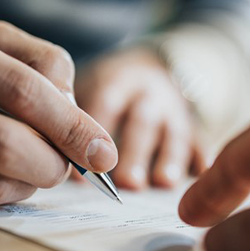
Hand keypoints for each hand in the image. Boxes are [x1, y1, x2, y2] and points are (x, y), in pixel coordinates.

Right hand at [0, 17, 116, 205]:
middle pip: (9, 143)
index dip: (73, 125)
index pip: (25, 89)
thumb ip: (43, 71)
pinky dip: (4, 191)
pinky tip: (1, 170)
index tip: (103, 151)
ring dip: (33, 180)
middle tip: (74, 166)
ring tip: (34, 161)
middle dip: (57, 162)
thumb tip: (84, 131)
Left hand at [75, 49, 204, 189]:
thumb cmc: (112, 88)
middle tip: (126, 182)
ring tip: (162, 182)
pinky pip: (199, 139)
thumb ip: (75, 115)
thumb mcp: (92, 86)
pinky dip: (201, 156)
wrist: (153, 67)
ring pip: (174, 132)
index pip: (106, 102)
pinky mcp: (192, 124)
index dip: (93, 131)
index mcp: (118, 81)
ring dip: (169, 157)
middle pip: (142, 121)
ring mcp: (174, 110)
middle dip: (135, 151)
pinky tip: (201, 174)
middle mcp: (148, 94)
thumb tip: (49, 156)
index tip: (79, 166)